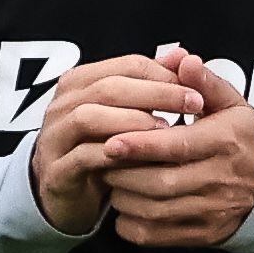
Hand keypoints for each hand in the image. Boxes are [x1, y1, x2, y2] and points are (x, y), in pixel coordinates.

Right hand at [31, 56, 204, 235]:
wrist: (68, 196)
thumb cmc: (103, 151)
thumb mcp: (128, 116)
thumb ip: (152, 85)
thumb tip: (183, 56)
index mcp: (81, 82)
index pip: (127, 66)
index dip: (165, 74)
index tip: (197, 89)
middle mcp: (63, 105)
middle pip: (110, 87)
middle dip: (157, 93)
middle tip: (193, 104)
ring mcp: (55, 137)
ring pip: (89, 117)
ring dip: (132, 121)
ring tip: (167, 130)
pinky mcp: (57, 170)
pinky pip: (83, 156)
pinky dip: (115, 155)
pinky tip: (142, 159)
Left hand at [98, 46, 253, 248]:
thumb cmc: (242, 139)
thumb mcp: (231, 104)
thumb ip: (203, 81)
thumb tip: (180, 57)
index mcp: (224, 142)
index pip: (177, 145)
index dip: (141, 144)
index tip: (111, 140)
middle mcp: (220, 179)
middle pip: (161, 182)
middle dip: (124, 172)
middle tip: (104, 159)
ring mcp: (212, 210)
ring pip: (155, 211)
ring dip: (124, 197)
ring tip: (114, 179)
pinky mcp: (204, 234)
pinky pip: (157, 235)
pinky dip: (132, 224)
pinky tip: (126, 207)